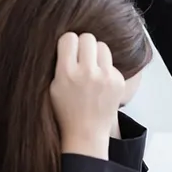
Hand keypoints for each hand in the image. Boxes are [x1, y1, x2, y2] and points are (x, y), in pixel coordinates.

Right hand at [50, 32, 124, 158]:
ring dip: (96, 54)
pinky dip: (106, 69)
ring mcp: (106, 77)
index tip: (68, 52)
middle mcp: (88, 73)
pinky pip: (112, 63)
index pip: (69, 38)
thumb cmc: (66, 111)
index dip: (68, 44)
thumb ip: (59, 63)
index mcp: (67, 73)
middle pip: (88, 38)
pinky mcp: (118, 82)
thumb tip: (67, 40)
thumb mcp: (52, 87)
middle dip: (83, 46)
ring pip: (102, 46)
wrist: (86, 133)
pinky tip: (100, 83)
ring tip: (91, 68)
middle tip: (81, 58)